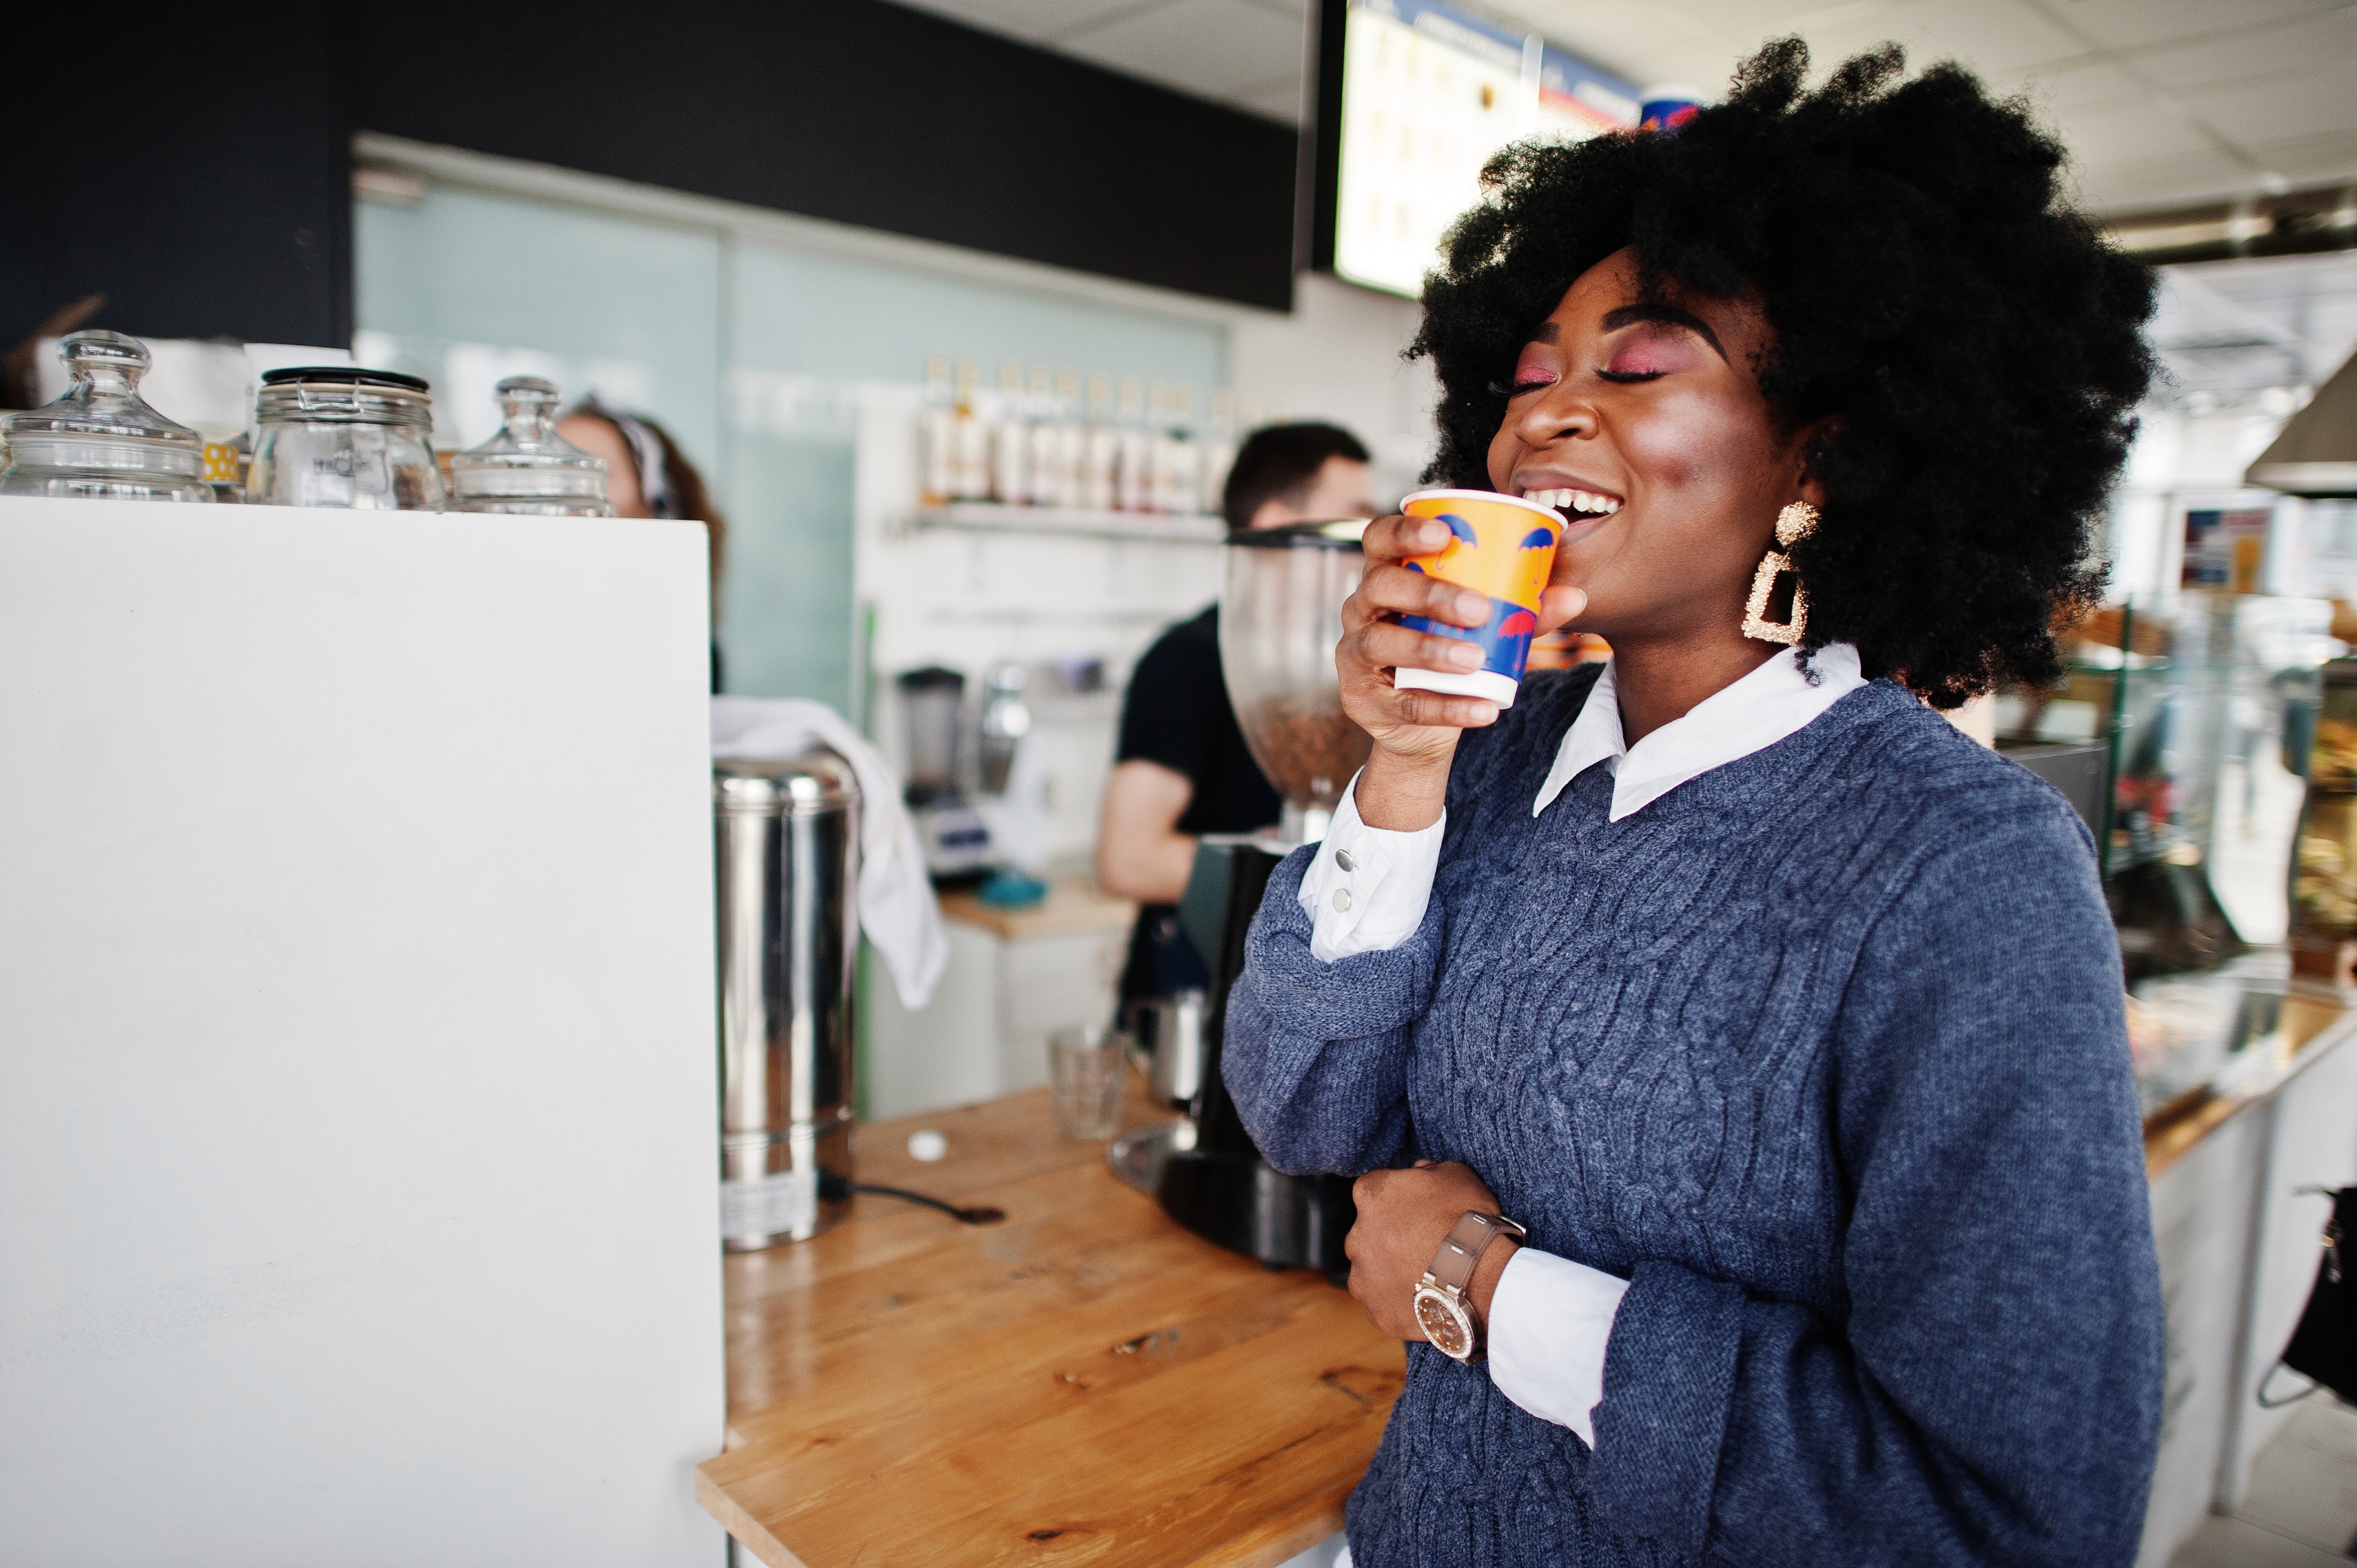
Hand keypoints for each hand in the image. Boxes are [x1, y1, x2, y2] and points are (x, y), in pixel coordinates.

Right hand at [1339, 514, 1588, 829]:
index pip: (1379, 538)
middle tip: (1479, 608)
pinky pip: (1402, 702)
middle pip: (1380, 586)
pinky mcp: (1362, 699)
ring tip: (1476, 658)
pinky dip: (1448, 707)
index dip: (1403, 530)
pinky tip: (1485, 709)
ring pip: (1381, 643)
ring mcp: (1355, 653)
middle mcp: (1361, 607)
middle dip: (1429, 593)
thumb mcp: (1484, 626)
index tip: (1444, 534)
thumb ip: (1522, 610)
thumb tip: (1576, 597)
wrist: (1420, 724)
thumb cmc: (1449, 651)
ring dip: (1431, 649)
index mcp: (1387, 574)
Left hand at [1345, 1160, 1518, 1341]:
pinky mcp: (1376, 1311)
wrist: (1477, 1275)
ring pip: (1370, 1271)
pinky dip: (1398, 1302)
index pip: (1374, 1190)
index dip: (1398, 1198)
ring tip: (1425, 1275)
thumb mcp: (1456, 1174)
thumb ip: (1431, 1170)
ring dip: (1389, 1271)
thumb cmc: (1467, 1219)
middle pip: (1368, 1232)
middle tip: (1423, 1243)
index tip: (1419, 1208)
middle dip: (1389, 1236)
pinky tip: (1424, 1298)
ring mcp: (1363, 1277)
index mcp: (1371, 1195)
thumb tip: (1420, 1170)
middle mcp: (1356, 1235)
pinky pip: (1383, 1304)